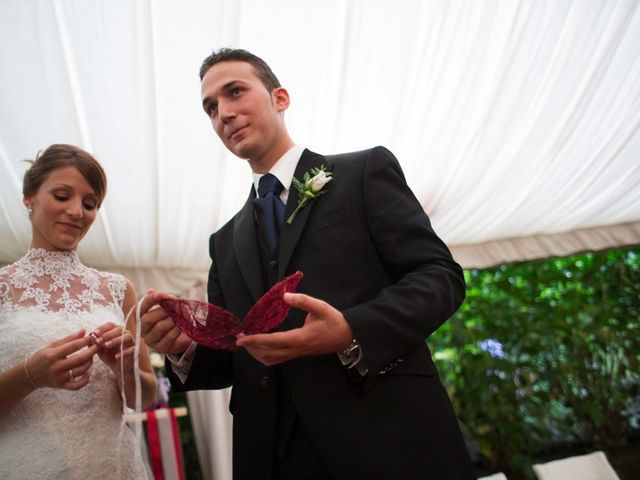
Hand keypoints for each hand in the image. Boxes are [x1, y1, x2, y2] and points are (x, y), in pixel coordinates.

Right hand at [26, 330, 97, 389]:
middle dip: (92, 352)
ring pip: (81, 371)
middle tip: (97, 346)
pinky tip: (88, 373)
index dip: (85, 341)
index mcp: (52, 355)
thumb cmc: (43, 357)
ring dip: (90, 363)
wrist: (30, 374)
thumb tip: (84, 331)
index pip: (73, 346)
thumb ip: (69, 339)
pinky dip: (85, 380)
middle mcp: (56, 367)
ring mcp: (59, 378)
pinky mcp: (61, 386)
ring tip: (91, 357)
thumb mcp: (52, 346)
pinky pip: (77, 386)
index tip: (93, 338)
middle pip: (80, 359)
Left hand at [91, 322, 135, 376]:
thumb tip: (89, 339)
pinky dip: (124, 352)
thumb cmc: (111, 357)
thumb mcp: (101, 351)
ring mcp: (133, 342)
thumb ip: (96, 345)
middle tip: (98, 340)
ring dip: (116, 340)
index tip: (94, 333)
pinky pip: (132, 349)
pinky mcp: (137, 351)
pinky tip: (116, 356)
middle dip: (107, 334)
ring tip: (106, 346)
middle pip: (118, 329)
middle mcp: (126, 334)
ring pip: (127, 337)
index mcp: (117, 332)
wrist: (122, 369)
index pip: (110, 325)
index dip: (103, 328)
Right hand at [139, 289, 192, 353]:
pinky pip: (169, 337)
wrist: (181, 336)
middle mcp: (142, 330)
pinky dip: (177, 329)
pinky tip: (181, 326)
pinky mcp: (160, 348)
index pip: (139, 308)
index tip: (162, 295)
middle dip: (163, 311)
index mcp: (140, 317)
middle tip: (174, 306)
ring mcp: (150, 341)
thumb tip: (151, 291)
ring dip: (172, 319)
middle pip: (147, 319)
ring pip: (159, 327)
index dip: (150, 300)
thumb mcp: (166, 307)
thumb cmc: (170, 318)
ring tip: (179, 316)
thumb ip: (159, 299)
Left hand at [235, 292, 352, 365]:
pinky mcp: (298, 354)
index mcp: (299, 338)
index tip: (241, 337)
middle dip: (250, 348)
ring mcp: (296, 354)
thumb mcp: (321, 307)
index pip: (271, 341)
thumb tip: (285, 296)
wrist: (346, 337)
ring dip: (256, 353)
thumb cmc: (334, 322)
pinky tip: (261, 348)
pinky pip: (277, 359)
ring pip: (271, 359)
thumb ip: (303, 300)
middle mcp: (295, 349)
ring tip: (247, 343)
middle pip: (267, 353)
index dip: (254, 340)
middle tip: (239, 338)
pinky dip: (265, 355)